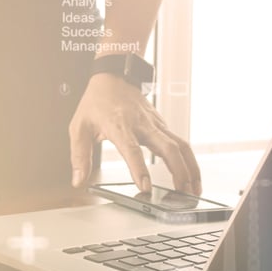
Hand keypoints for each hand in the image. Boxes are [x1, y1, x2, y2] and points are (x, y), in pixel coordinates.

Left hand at [68, 73, 201, 194]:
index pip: (132, 150)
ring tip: (193, 190)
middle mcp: (142, 124)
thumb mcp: (79, 127)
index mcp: (119, 126)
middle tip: (183, 193)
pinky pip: (179, 142)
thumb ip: (79, 156)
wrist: (113, 77)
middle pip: (168, 148)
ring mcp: (155, 123)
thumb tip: (78, 180)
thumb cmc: (96, 102)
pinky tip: (190, 175)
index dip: (139, 169)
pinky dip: (188, 160)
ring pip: (180, 145)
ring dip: (190, 168)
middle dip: (179, 172)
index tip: (145, 187)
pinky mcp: (161, 124)